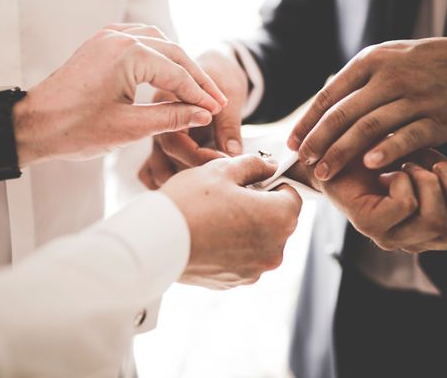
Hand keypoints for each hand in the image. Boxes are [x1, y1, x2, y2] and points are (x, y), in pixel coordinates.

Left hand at [12, 24, 226, 164]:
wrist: (34, 123)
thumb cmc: (76, 129)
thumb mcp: (130, 127)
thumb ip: (171, 117)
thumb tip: (203, 114)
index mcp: (128, 54)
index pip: (177, 75)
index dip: (200, 96)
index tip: (217, 111)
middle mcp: (120, 37)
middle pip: (174, 54)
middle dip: (196, 79)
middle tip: (216, 100)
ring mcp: (108, 36)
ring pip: (159, 43)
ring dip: (179, 64)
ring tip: (196, 87)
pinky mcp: (101, 43)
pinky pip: (140, 40)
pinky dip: (159, 53)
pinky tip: (168, 68)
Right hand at [139, 43, 248, 188]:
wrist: (219, 66)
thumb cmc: (222, 74)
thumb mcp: (229, 96)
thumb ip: (228, 126)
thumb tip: (233, 154)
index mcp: (165, 101)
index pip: (174, 140)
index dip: (199, 157)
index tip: (224, 165)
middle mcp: (157, 120)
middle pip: (162, 158)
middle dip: (190, 173)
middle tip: (219, 181)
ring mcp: (159, 134)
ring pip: (157, 167)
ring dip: (178, 181)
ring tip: (206, 188)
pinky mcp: (166, 145)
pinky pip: (157, 168)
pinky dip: (170, 179)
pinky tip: (192, 187)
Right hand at [161, 154, 301, 288]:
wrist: (154, 244)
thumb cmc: (189, 204)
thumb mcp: (222, 170)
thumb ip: (253, 165)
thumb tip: (269, 166)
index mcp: (279, 219)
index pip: (292, 196)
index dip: (273, 184)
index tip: (252, 181)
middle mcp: (274, 250)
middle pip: (277, 220)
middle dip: (259, 206)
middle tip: (227, 195)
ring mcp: (254, 270)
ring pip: (258, 240)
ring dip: (245, 227)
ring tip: (214, 216)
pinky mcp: (234, 282)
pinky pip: (241, 258)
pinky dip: (231, 246)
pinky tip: (208, 234)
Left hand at [287, 149, 446, 259]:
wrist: (341, 154)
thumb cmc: (388, 159)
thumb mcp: (432, 169)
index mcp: (435, 233)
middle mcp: (415, 242)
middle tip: (438, 167)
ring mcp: (390, 238)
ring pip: (436, 221)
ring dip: (430, 183)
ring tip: (410, 166)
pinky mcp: (369, 225)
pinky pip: (406, 205)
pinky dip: (405, 181)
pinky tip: (390, 172)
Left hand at [289, 38, 446, 180]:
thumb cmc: (421, 65)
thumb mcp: (386, 59)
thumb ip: (355, 82)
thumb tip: (318, 111)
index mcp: (370, 61)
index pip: (329, 96)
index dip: (308, 122)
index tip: (293, 143)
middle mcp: (390, 77)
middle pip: (344, 114)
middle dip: (318, 141)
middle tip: (303, 162)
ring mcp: (415, 97)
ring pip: (369, 127)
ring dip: (342, 152)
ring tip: (324, 172)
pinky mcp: (438, 119)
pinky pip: (406, 136)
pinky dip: (386, 150)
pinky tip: (367, 164)